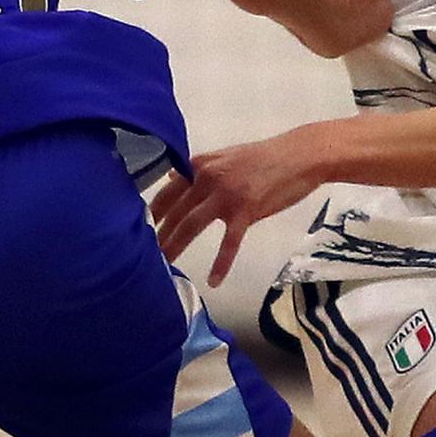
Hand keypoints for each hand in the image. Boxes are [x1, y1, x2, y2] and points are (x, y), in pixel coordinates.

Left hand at [148, 130, 324, 285]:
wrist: (299, 156)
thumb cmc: (264, 158)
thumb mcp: (225, 156)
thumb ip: (199, 168)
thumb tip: (172, 177)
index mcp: (201, 165)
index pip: (167, 191)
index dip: (151, 212)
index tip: (135, 228)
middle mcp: (208, 178)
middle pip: (175, 211)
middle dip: (157, 234)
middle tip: (142, 255)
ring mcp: (226, 195)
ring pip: (192, 225)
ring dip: (175, 246)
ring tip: (164, 266)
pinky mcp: (246, 211)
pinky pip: (229, 242)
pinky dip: (221, 263)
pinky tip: (213, 280)